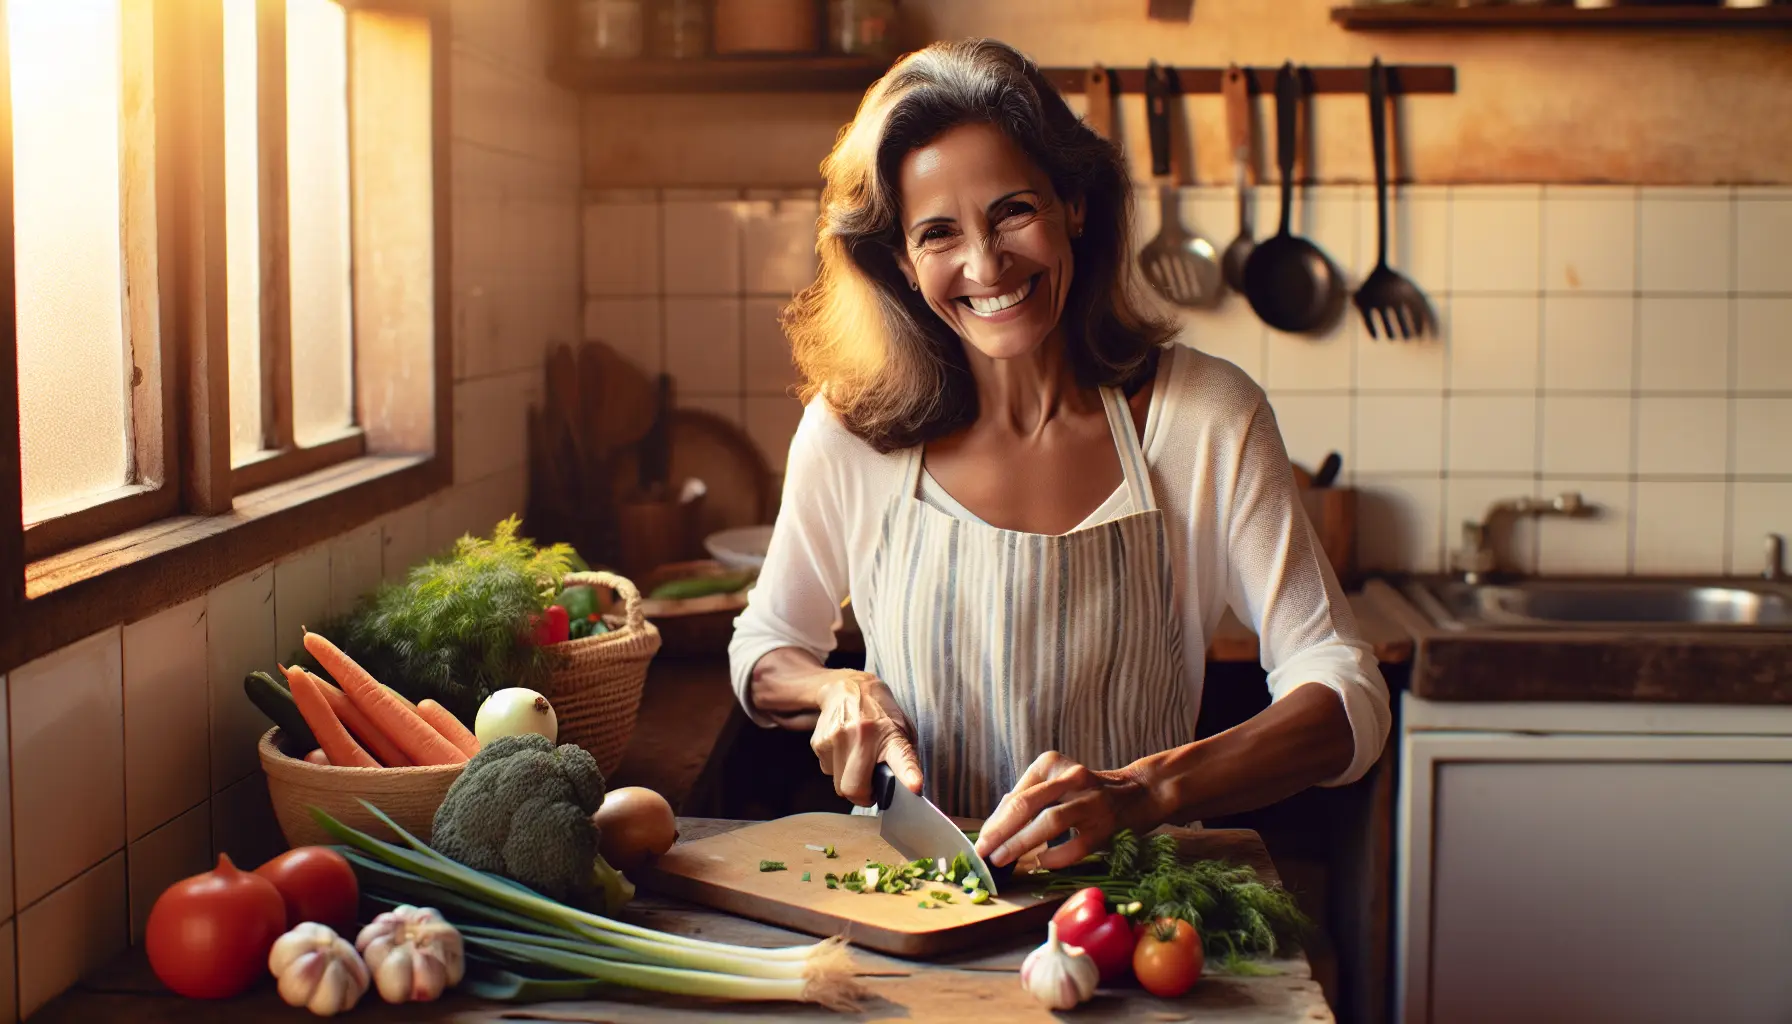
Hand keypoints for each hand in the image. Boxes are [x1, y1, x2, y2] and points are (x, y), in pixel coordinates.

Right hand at [811, 671, 923, 806]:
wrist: (847, 688)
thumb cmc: (879, 713)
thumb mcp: (901, 729)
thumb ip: (904, 757)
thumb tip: (907, 788)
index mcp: (890, 734)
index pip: (901, 758)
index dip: (908, 775)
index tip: (914, 787)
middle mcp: (861, 735)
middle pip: (853, 788)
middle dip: (861, 795)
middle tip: (870, 788)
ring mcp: (836, 738)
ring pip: (838, 784)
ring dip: (848, 780)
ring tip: (857, 760)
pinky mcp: (819, 742)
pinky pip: (827, 771)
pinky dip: (836, 768)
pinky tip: (844, 750)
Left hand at [973, 751, 1160, 871]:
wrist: (1141, 792)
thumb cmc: (1088, 793)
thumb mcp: (1057, 785)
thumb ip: (1029, 800)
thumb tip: (995, 827)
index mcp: (1052, 764)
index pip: (1015, 796)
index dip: (994, 822)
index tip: (980, 843)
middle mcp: (1071, 778)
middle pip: (1026, 804)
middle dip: (999, 831)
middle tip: (983, 853)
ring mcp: (1090, 801)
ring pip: (1049, 821)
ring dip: (1020, 842)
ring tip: (1001, 860)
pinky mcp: (1106, 825)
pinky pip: (1075, 845)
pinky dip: (1054, 857)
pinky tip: (1041, 863)